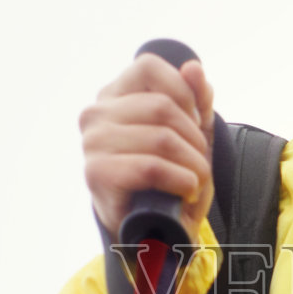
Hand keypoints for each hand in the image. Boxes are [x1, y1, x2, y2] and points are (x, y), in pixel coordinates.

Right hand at [79, 54, 215, 240]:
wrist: (152, 228)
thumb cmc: (169, 175)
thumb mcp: (191, 132)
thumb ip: (195, 98)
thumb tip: (193, 68)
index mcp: (113, 95)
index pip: (148, 66)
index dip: (182, 92)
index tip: (194, 121)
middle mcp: (95, 114)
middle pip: (161, 106)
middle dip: (194, 137)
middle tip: (200, 161)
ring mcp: (92, 144)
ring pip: (161, 138)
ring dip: (193, 163)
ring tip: (196, 179)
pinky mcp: (98, 175)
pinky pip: (151, 167)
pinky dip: (180, 179)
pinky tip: (186, 190)